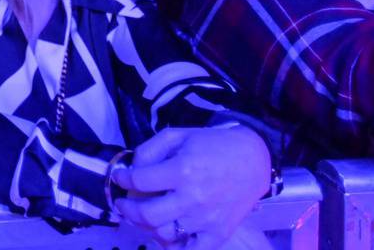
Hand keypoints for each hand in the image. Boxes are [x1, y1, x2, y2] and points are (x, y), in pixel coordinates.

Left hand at [112, 123, 270, 249]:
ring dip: (147, 226)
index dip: (123, 179)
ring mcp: (206, 219)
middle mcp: (193, 198)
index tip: (120, 178)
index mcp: (183, 170)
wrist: (253, 160)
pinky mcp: (219, 233)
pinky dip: (173, 247)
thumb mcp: (178, 135)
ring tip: (144, 216)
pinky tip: (166, 236)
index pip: (139, 181)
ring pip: (164, 233)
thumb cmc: (212, 145)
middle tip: (124, 203)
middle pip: (147, 214)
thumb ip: (150, 150)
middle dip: (127, 209)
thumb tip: (132, 169)